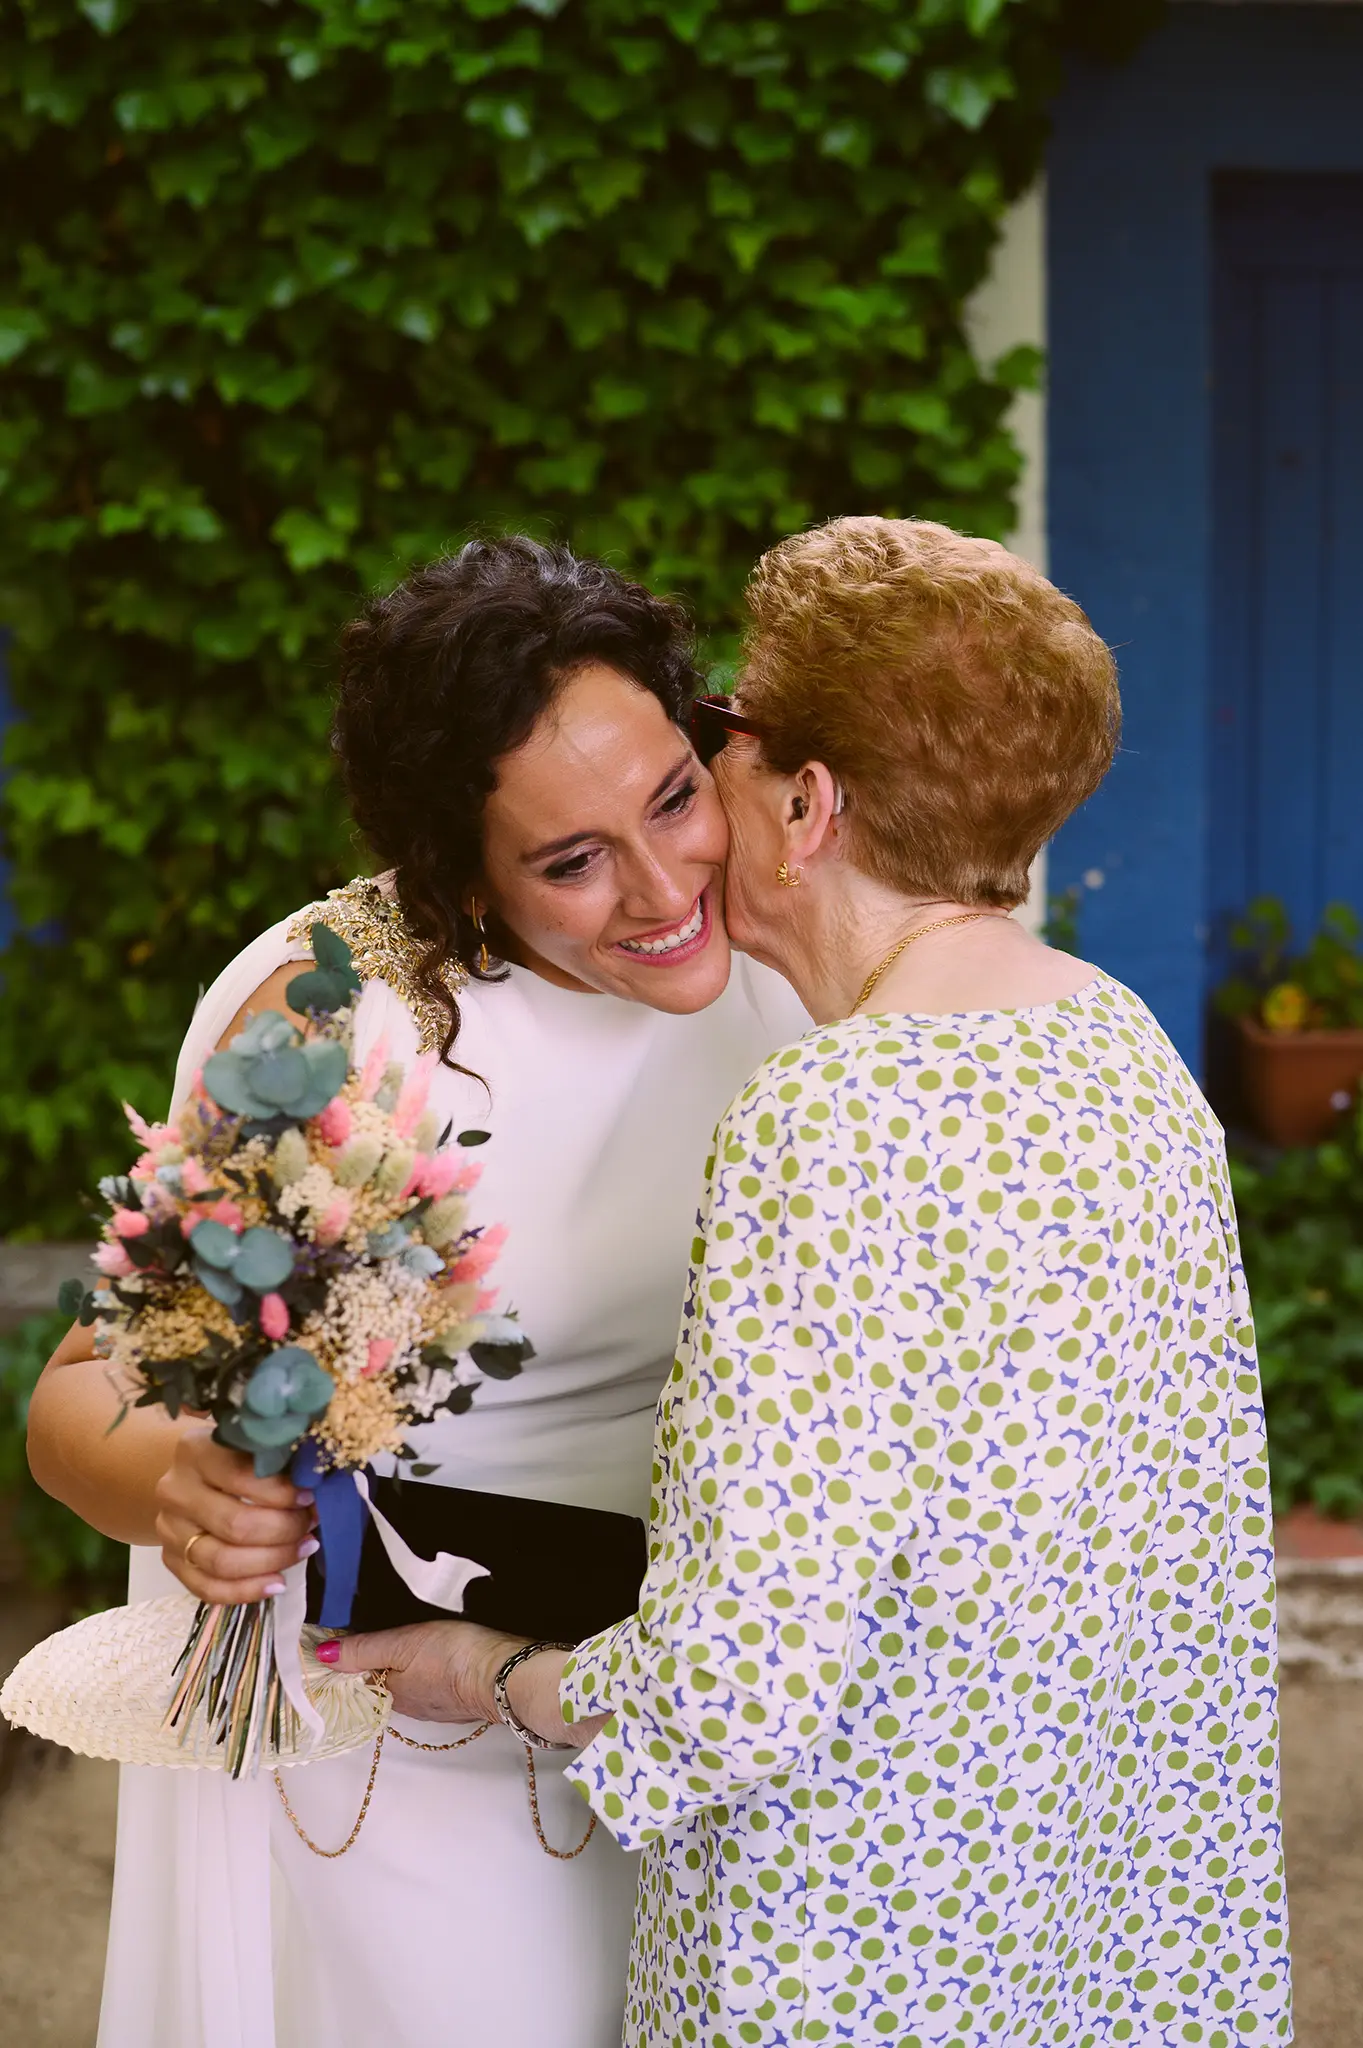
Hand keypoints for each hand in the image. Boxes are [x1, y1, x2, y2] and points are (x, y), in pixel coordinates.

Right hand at [155, 1423, 316, 1604]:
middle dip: (284, 1530)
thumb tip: (319, 1488)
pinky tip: (277, 1583)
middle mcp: (175, 1491)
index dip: (282, 1493)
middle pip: (235, 1525)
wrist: (191, 1475)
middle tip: (311, 1525)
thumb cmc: (234, 1457)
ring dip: (272, 1561)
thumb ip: (277, 1460)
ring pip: (222, 1561)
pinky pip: (207, 1588)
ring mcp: (169, 1529)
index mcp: (195, 1451)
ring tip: (303, 1549)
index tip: (310, 1497)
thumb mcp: (250, 1445)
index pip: (241, 1478)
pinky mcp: (170, 1560)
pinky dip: (247, 1591)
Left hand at [323, 1619, 525, 1723]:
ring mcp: (437, 1704)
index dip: (350, 1656)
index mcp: (389, 1694)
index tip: (342, 1633)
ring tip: (406, 1634)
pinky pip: (433, 1681)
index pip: (358, 1677)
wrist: (507, 1674)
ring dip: (404, 1663)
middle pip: (384, 1679)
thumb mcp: (401, 1645)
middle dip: (378, 1659)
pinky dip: (428, 1667)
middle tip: (374, 1625)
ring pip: (409, 1680)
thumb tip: (319, 1656)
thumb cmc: (452, 1658)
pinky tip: (436, 1651)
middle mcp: (409, 1706)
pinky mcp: (461, 1696)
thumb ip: (362, 1649)